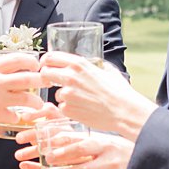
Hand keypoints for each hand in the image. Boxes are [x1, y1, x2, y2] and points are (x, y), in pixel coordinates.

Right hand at [0, 53, 44, 126]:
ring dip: (36, 101)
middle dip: (41, 80)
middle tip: (45, 82)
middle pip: (28, 79)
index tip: (36, 65)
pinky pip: (14, 115)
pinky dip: (18, 116)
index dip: (31, 61)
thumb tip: (3, 65)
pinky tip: (17, 115)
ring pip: (26, 99)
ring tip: (38, 103)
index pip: (18, 59)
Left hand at [36, 130, 137, 168]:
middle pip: (82, 151)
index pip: (81, 136)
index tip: (49, 140)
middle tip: (48, 158)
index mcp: (103, 139)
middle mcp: (106, 152)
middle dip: (63, 154)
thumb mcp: (105, 140)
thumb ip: (82, 138)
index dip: (64, 138)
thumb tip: (55, 130)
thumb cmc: (121, 151)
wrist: (145, 166)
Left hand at [39, 51, 156, 137]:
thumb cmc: (120, 92)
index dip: (46, 62)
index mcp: (79, 64)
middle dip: (47, 78)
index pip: (50, 57)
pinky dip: (69, 109)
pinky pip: (62, 107)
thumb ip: (97, 65)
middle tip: (54, 83)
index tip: (46, 66)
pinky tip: (83, 109)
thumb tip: (95, 62)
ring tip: (81, 100)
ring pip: (54, 93)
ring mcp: (67, 94)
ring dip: (63, 97)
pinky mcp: (67, 109)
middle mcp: (70, 76)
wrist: (124, 112)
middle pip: (44, 73)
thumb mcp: (108, 70)